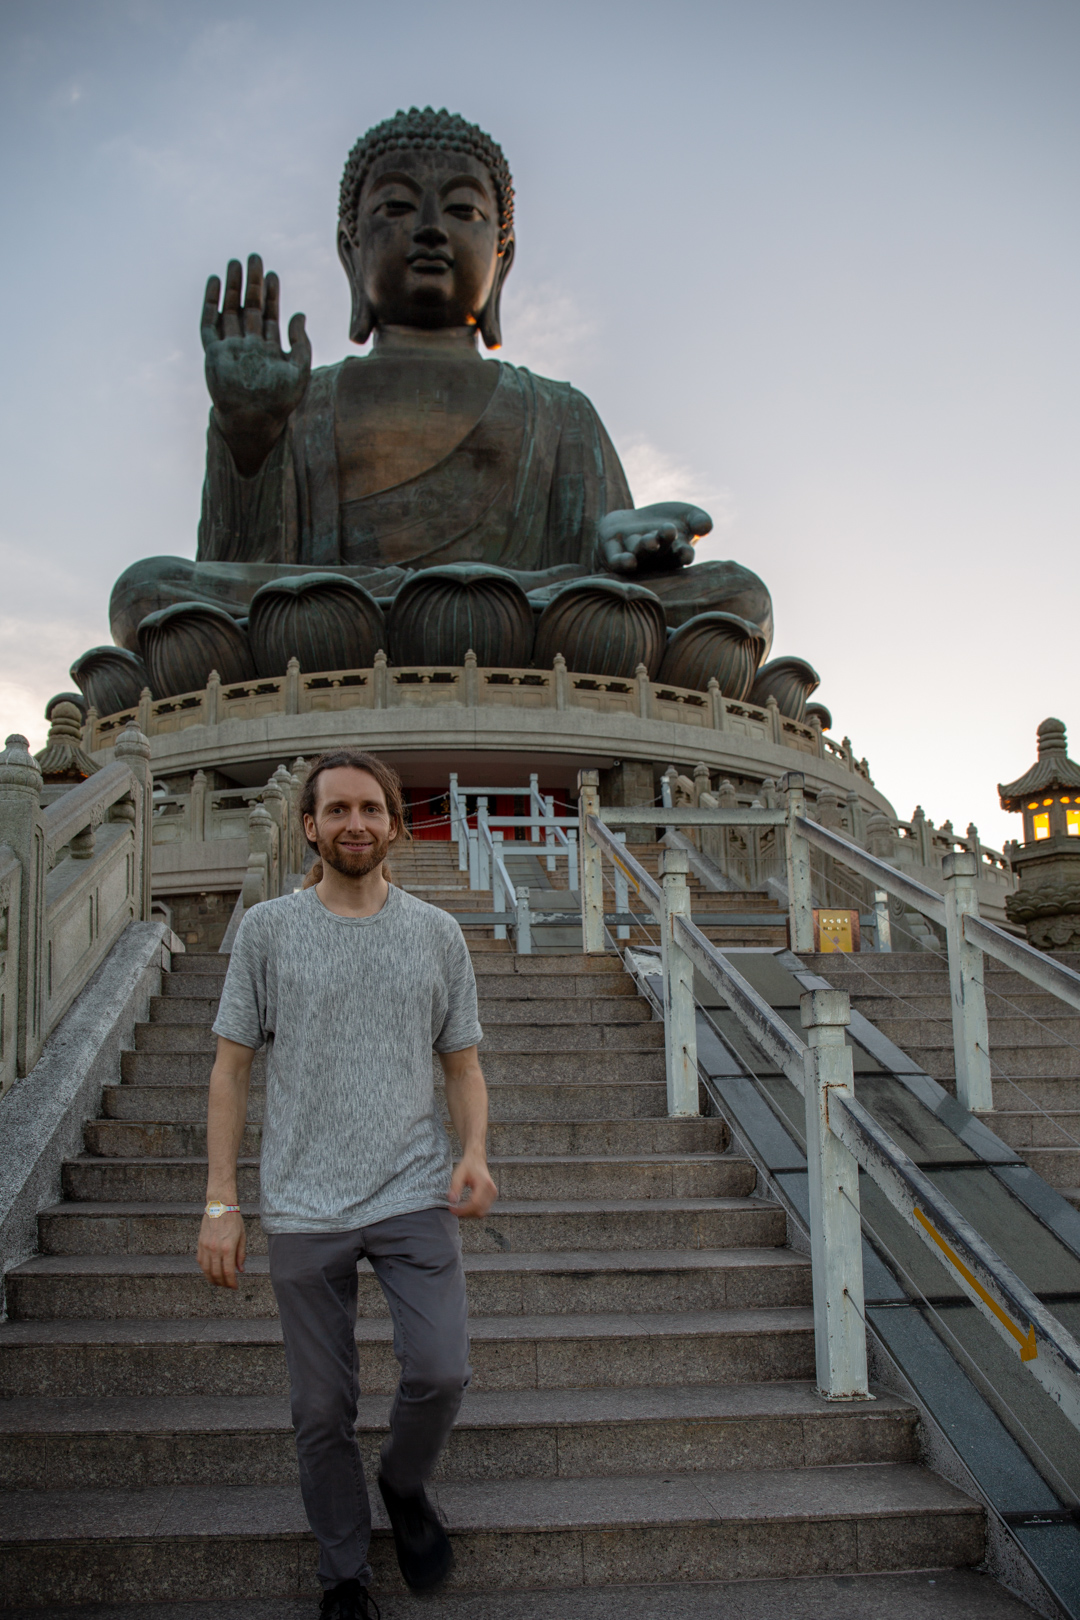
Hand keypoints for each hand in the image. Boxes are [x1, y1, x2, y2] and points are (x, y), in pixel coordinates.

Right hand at [197, 1209, 246, 1288]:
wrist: (220, 1206)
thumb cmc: (233, 1220)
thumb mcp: (242, 1237)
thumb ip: (241, 1255)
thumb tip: (240, 1270)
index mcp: (228, 1247)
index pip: (228, 1272)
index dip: (231, 1283)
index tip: (235, 1287)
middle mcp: (215, 1249)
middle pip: (216, 1274)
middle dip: (223, 1284)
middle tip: (228, 1286)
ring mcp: (206, 1247)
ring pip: (206, 1270)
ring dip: (213, 1279)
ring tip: (219, 1282)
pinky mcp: (200, 1244)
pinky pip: (201, 1262)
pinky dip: (205, 1270)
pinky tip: (211, 1272)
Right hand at [201, 254, 311, 475]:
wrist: (254, 421)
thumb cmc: (279, 402)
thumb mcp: (300, 370)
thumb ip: (301, 342)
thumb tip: (299, 314)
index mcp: (268, 349)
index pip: (268, 315)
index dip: (271, 294)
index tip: (273, 274)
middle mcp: (248, 346)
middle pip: (248, 307)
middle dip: (252, 283)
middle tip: (254, 258)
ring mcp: (230, 348)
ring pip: (229, 310)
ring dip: (232, 287)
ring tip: (235, 262)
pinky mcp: (213, 353)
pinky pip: (209, 324)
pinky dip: (211, 303)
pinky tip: (215, 283)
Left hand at [449, 1152, 497, 1219]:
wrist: (476, 1159)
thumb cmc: (468, 1166)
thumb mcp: (458, 1174)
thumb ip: (455, 1187)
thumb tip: (452, 1201)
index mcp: (484, 1183)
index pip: (475, 1203)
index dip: (463, 1210)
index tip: (452, 1209)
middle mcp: (491, 1190)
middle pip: (479, 1210)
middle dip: (465, 1213)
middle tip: (454, 1210)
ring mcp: (493, 1194)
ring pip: (481, 1212)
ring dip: (469, 1213)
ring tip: (459, 1208)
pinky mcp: (492, 1197)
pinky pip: (483, 1209)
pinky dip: (474, 1211)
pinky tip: (465, 1206)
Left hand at [598, 501, 712, 574]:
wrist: (636, 522)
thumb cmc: (669, 521)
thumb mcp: (688, 516)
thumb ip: (699, 521)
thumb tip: (706, 527)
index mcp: (674, 553)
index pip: (681, 555)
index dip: (684, 555)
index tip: (687, 553)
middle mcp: (653, 559)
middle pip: (658, 552)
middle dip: (663, 541)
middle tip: (668, 531)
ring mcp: (633, 555)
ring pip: (638, 553)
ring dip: (644, 548)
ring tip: (650, 541)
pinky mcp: (612, 551)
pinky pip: (616, 560)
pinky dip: (622, 562)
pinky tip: (628, 561)